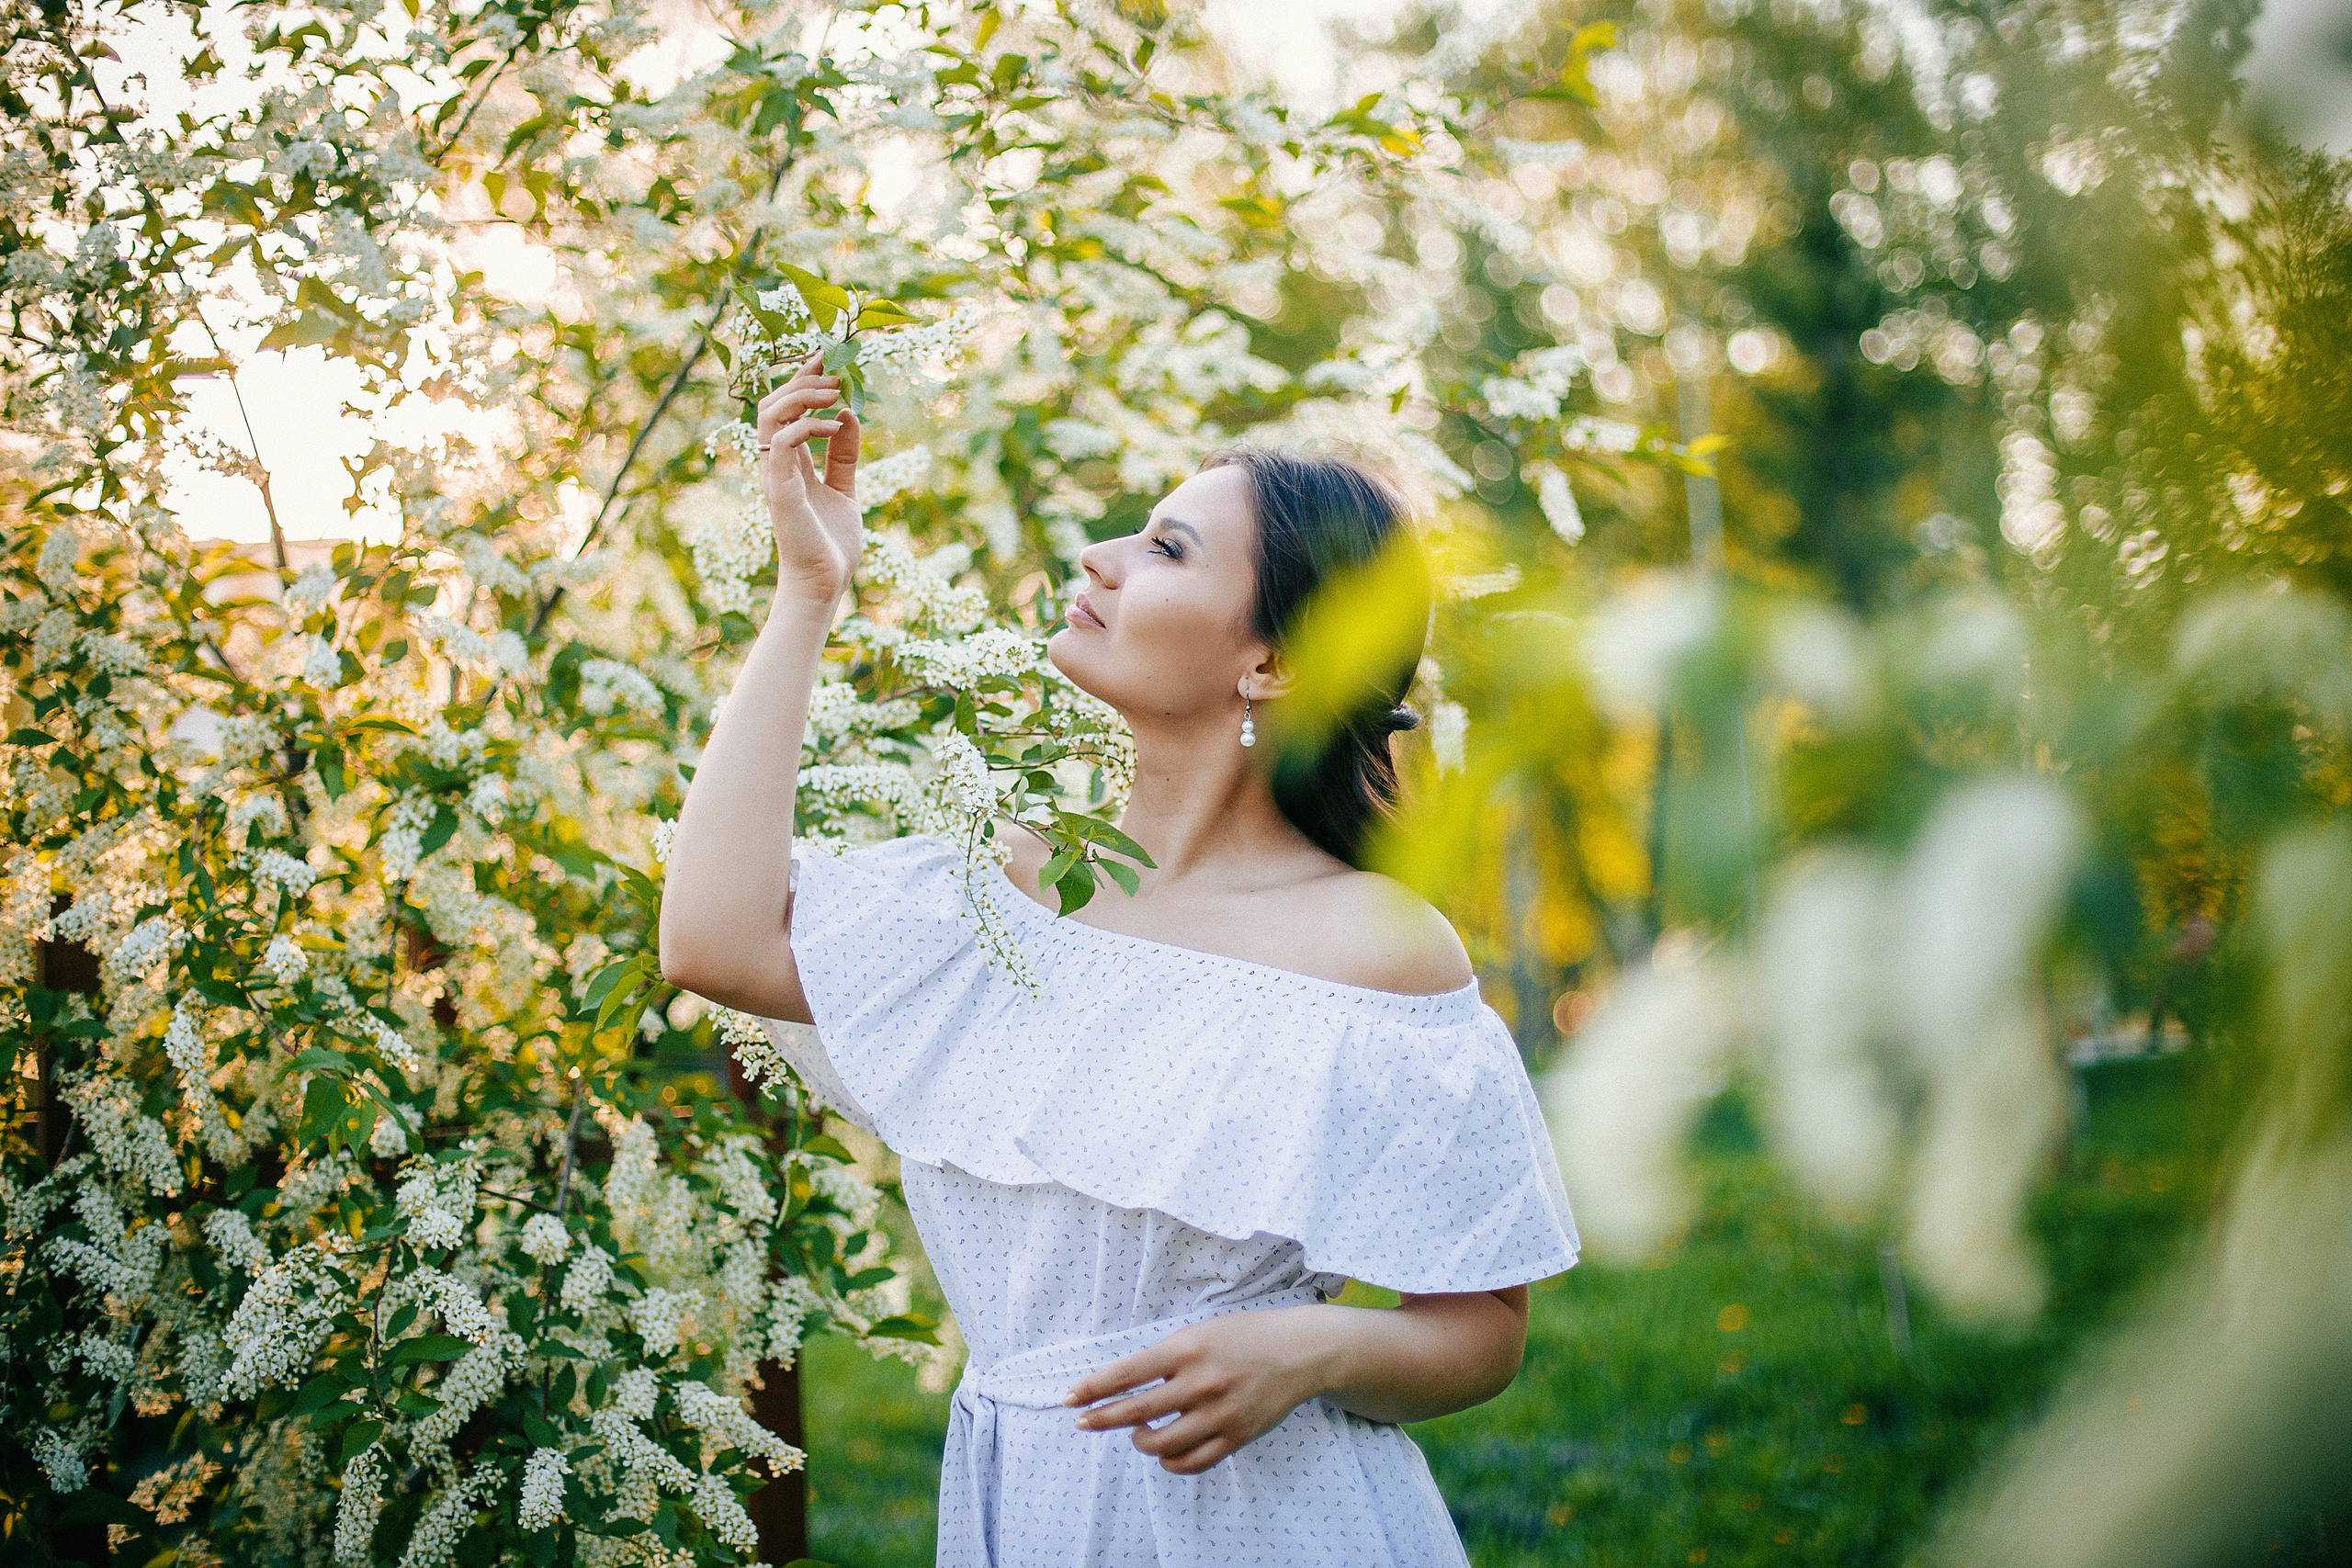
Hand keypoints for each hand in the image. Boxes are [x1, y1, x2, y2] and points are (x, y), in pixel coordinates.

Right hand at [756, 353, 863, 607]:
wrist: (824, 583)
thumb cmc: (831, 543)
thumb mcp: (845, 489)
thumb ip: (844, 456)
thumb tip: (849, 416)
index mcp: (789, 462)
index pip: (786, 409)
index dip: (803, 381)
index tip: (827, 358)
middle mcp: (776, 463)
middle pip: (772, 403)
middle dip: (800, 379)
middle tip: (833, 365)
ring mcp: (775, 475)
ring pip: (769, 415)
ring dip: (802, 396)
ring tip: (835, 390)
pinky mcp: (780, 490)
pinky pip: (783, 443)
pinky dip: (809, 427)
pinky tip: (836, 426)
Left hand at [1064, 1305, 1340, 1474]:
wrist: (1300, 1352)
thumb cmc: (1245, 1337)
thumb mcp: (1201, 1332)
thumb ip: (1167, 1358)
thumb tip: (1126, 1386)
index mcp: (1187, 1348)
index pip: (1127, 1374)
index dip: (1094, 1389)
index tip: (1070, 1399)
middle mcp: (1200, 1382)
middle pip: (1135, 1412)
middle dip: (1101, 1419)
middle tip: (1083, 1422)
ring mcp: (1219, 1413)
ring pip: (1161, 1445)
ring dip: (1139, 1442)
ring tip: (1138, 1433)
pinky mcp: (1236, 1436)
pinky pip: (1191, 1462)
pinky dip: (1169, 1462)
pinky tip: (1164, 1452)